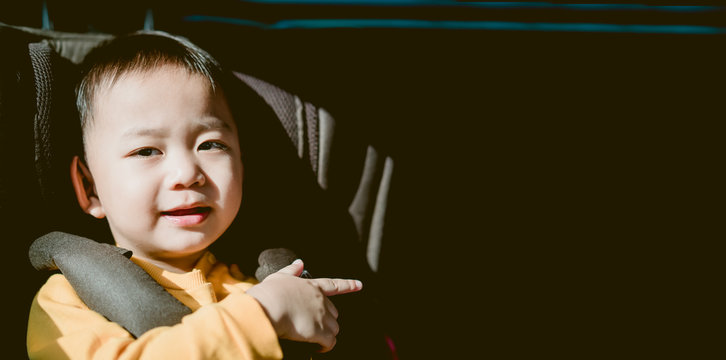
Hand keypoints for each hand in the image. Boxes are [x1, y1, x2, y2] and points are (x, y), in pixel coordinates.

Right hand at [246, 260, 361, 351]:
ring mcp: (321, 316)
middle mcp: (320, 300)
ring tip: (314, 339)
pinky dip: (326, 347)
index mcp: (312, 286)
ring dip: (326, 334)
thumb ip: (291, 270)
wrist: (269, 306)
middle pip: (334, 312)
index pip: (334, 285)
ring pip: (334, 328)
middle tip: (313, 325)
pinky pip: (330, 343)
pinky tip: (317, 348)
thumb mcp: (279, 276)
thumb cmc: (270, 293)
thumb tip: (299, 263)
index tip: (359, 285)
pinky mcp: (319, 331)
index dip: (348, 285)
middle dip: (327, 319)